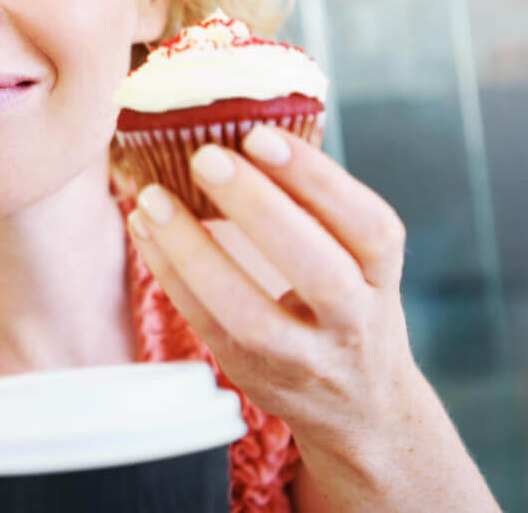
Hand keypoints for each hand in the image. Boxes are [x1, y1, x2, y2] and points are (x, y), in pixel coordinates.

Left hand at [125, 124, 421, 455]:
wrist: (360, 406)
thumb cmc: (346, 301)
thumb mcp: (357, 257)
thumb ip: (316, 206)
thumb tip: (242, 121)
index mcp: (383, 277)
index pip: (370, 229)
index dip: (319, 180)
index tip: (261, 134)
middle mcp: (354, 322)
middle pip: (320, 273)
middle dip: (261, 211)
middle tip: (206, 157)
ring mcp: (304, 358)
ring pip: (252, 315)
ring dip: (195, 252)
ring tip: (152, 197)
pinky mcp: (254, 374)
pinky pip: (206, 325)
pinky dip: (170, 274)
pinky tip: (144, 228)